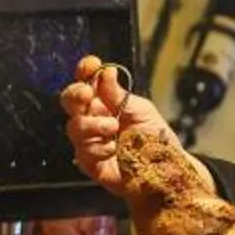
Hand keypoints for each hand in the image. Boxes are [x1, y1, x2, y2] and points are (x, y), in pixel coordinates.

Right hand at [59, 54, 173, 195]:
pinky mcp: (89, 163)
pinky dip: (99, 149)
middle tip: (88, 94)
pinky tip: (114, 150)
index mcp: (105, 101)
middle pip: (69, 100)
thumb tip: (106, 72)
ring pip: (74, 126)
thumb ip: (120, 95)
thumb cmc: (155, 138)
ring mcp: (89, 141)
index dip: (85, 71)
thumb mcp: (141, 110)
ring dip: (92, 124)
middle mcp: (93, 118)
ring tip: (114, 128)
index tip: (92, 64)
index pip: (87, 81)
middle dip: (75, 93)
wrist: (165, 170)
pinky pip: (83, 152)